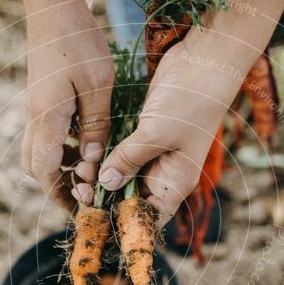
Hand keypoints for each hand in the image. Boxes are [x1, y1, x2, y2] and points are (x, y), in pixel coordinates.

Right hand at [21, 0, 112, 208]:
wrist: (53, 7)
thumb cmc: (77, 40)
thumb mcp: (98, 83)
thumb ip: (96, 124)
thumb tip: (94, 161)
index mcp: (46, 118)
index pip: (44, 170)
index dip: (60, 195)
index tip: (82, 208)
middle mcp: (35, 118)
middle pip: (36, 167)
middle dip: (58, 186)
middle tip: (86, 195)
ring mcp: (36, 109)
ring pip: (39, 152)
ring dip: (61, 168)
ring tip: (90, 173)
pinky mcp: (42, 100)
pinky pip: (47, 135)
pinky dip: (63, 148)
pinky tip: (86, 144)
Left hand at [96, 42, 240, 223]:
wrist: (204, 60)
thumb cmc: (191, 101)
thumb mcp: (157, 133)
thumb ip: (129, 159)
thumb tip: (105, 183)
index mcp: (176, 182)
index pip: (149, 217)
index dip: (124, 224)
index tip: (97, 221)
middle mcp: (164, 172)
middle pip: (130, 199)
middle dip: (105, 199)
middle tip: (80, 192)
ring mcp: (153, 152)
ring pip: (121, 176)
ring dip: (100, 177)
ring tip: (79, 173)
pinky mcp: (142, 133)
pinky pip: (119, 153)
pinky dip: (104, 156)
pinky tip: (85, 157)